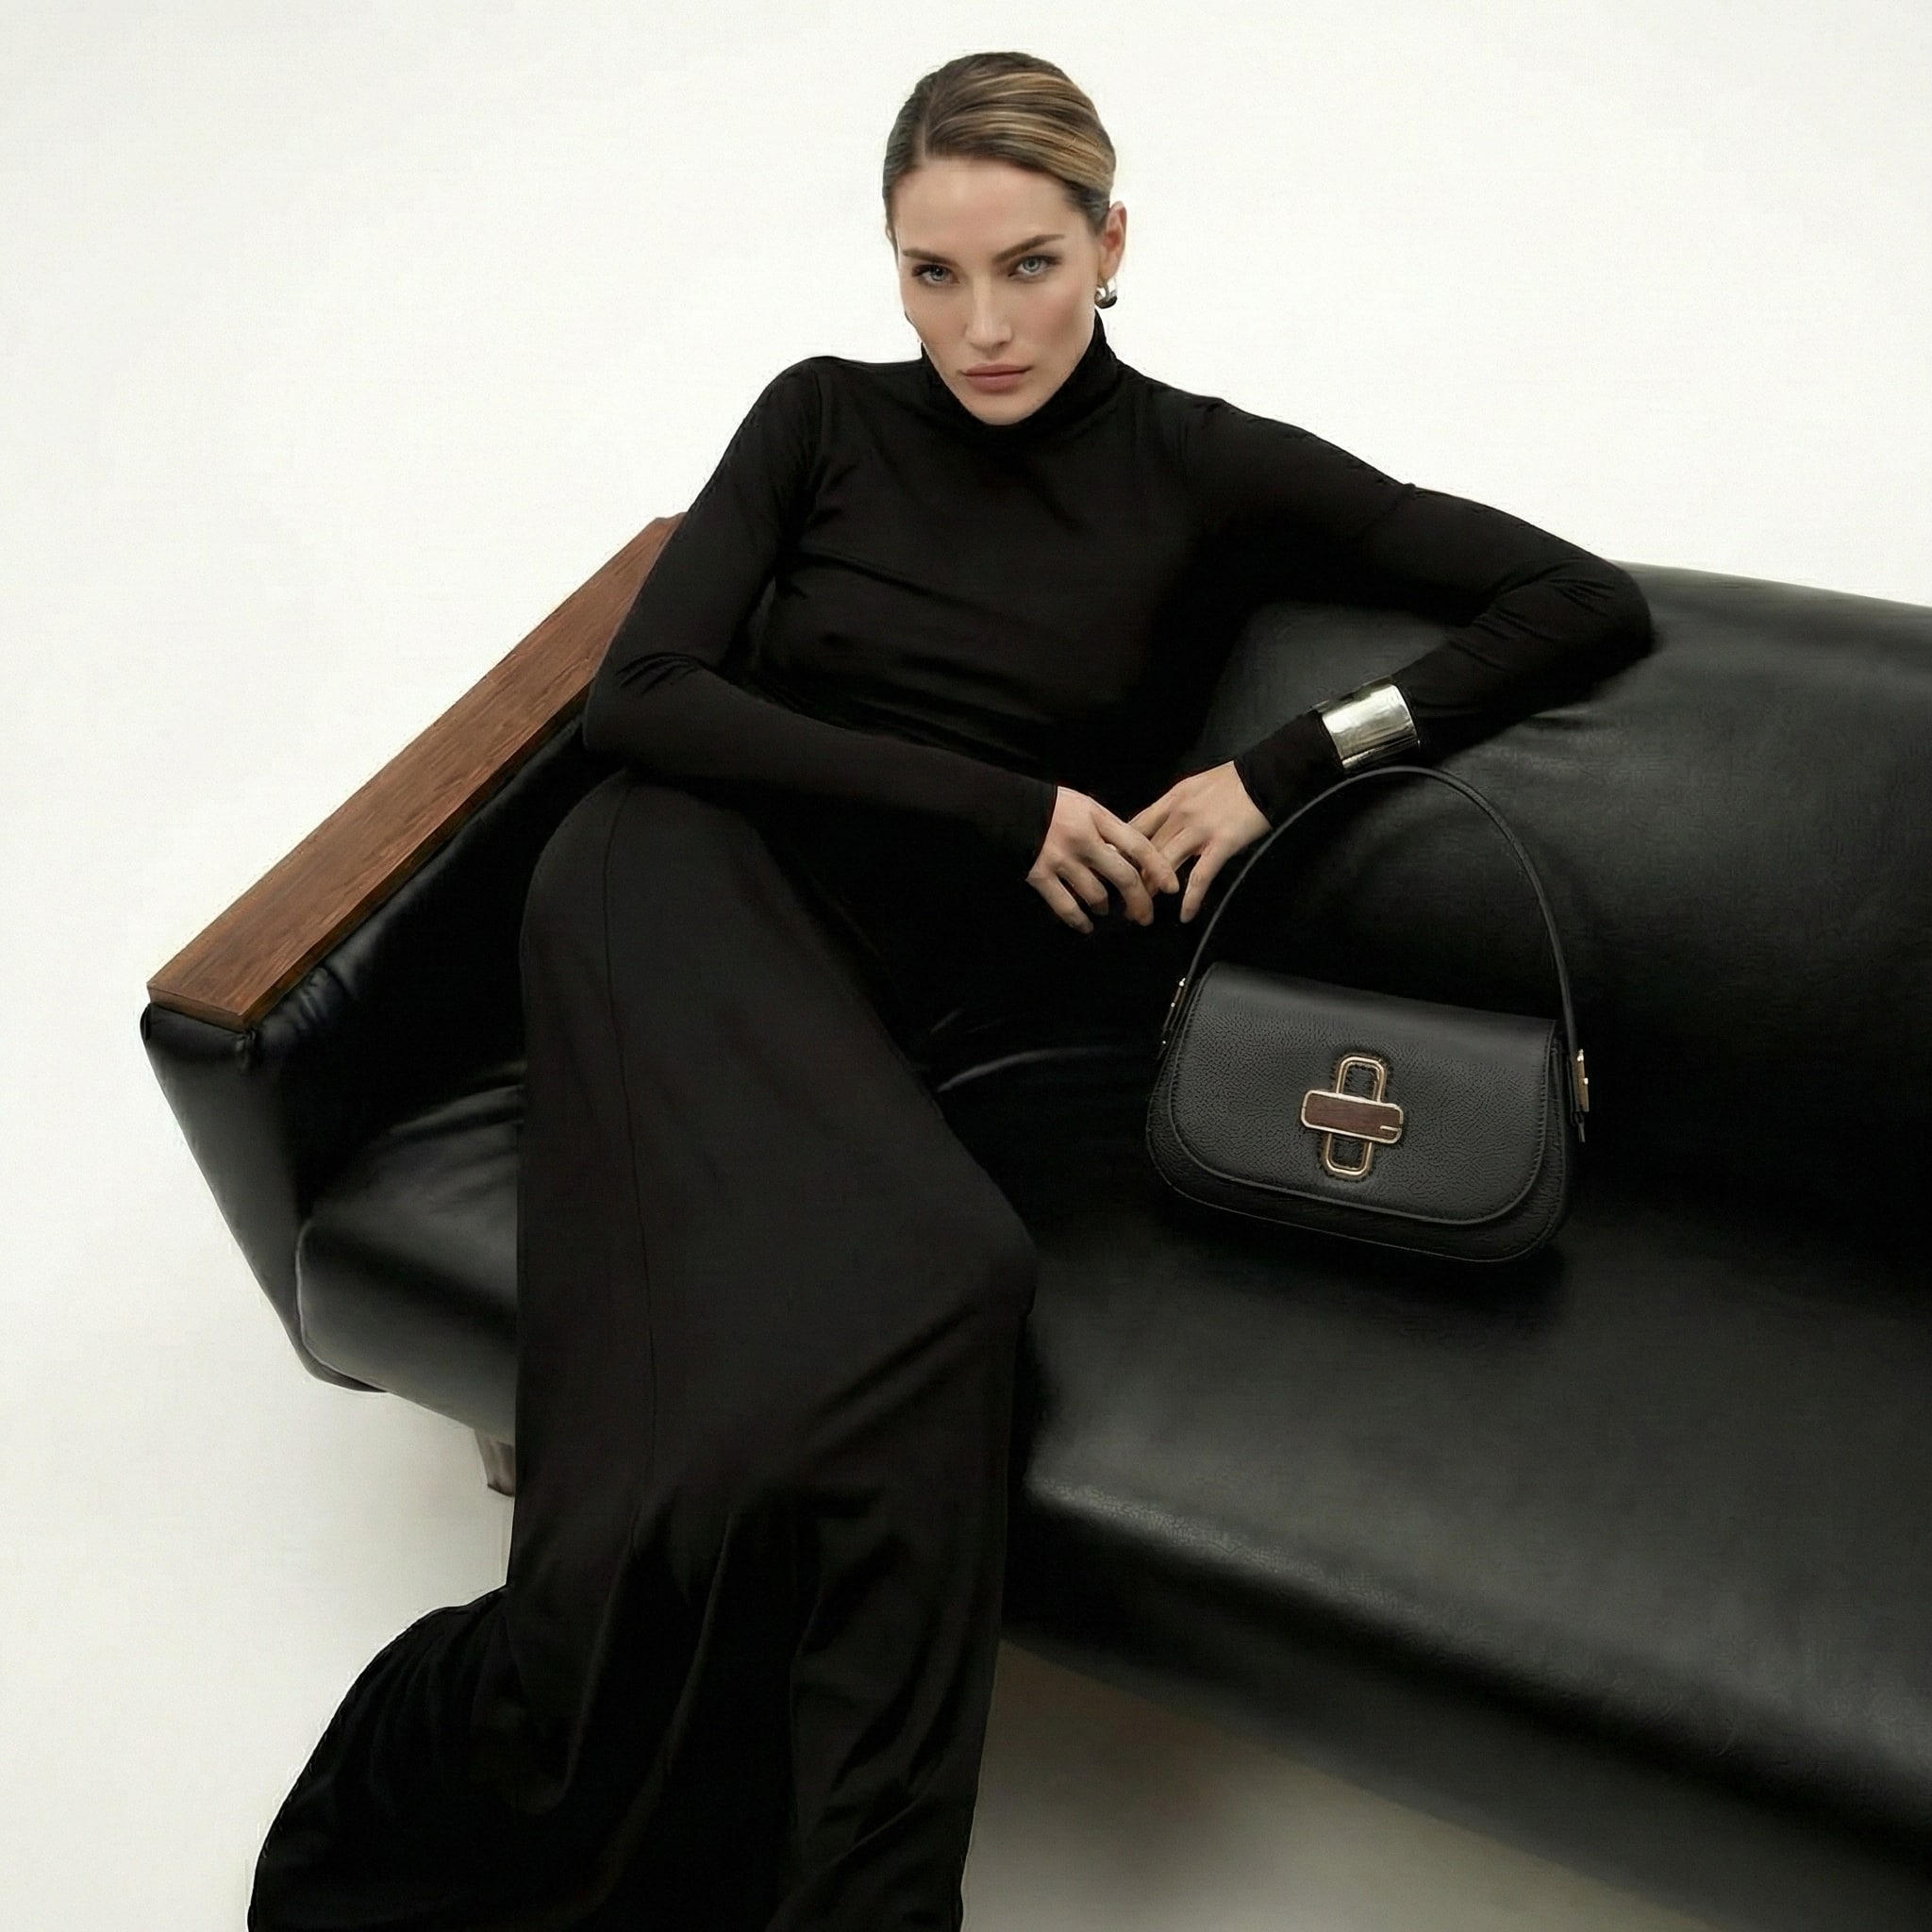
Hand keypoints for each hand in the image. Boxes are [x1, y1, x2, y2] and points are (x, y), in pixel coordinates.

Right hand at [1026, 786, 1181, 933]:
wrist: (1009, 806)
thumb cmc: (1053, 806)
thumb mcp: (1086, 807)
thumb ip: (1109, 830)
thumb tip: (1133, 858)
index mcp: (1098, 819)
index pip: (1138, 845)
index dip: (1159, 868)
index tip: (1171, 886)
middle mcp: (1084, 841)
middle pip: (1123, 877)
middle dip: (1139, 901)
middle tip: (1146, 916)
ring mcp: (1062, 860)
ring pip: (1096, 895)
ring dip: (1104, 907)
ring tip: (1104, 909)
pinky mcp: (1041, 876)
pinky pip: (1066, 907)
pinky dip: (1079, 920)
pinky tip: (1085, 926)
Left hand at [1126, 761, 1270, 921]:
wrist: (1266, 775)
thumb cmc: (1234, 781)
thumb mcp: (1195, 787)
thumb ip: (1177, 807)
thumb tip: (1163, 828)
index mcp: (1172, 799)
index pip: (1137, 826)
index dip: (1122, 849)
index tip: (1113, 867)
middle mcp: (1180, 814)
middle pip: (1146, 850)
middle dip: (1131, 875)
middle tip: (1122, 897)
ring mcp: (1200, 830)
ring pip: (1165, 864)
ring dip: (1152, 890)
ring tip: (1143, 910)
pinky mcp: (1221, 844)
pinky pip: (1200, 877)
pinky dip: (1191, 899)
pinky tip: (1186, 914)